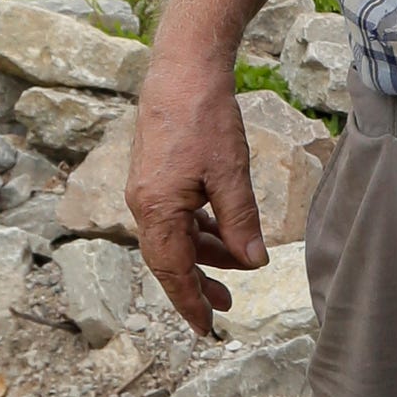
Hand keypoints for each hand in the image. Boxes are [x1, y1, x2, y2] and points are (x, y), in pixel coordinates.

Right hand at [124, 48, 269, 335]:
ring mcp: (148, 188)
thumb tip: (252, 262)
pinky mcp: (157, 174)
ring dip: (203, 254)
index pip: (172, 270)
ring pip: (175, 236)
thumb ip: (240, 221)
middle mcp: (144, 203)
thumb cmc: (204, 117)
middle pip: (170, 258)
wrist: (182, 68)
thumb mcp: (230, 173)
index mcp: (156, 209)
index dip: (190, 301)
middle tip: (225, 307)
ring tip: (235, 266)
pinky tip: (221, 232)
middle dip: (198, 284)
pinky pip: (176, 215)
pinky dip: (199, 229)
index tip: (205, 328)